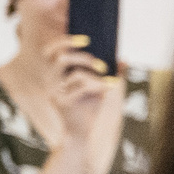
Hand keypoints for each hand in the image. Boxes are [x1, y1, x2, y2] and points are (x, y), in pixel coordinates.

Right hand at [43, 34, 110, 148]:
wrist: (80, 134)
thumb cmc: (88, 108)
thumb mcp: (99, 88)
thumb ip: (106, 74)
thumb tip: (123, 60)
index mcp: (54, 74)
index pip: (49, 51)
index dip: (64, 41)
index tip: (86, 39)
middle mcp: (50, 81)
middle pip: (60, 57)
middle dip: (84, 56)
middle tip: (101, 63)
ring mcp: (55, 92)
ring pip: (76, 72)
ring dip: (95, 72)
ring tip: (106, 75)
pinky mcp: (62, 103)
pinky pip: (84, 86)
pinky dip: (100, 84)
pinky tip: (110, 86)